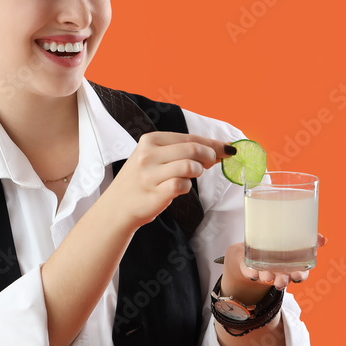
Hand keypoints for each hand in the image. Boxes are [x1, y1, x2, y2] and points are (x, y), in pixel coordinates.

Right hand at [105, 131, 233, 231]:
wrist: (117, 207)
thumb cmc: (142, 181)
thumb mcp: (155, 158)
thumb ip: (182, 151)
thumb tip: (218, 149)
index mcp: (150, 140)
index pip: (190, 137)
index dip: (212, 144)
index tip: (227, 149)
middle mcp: (149, 155)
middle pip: (193, 149)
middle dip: (210, 156)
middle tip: (211, 164)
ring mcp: (150, 174)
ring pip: (190, 166)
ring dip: (198, 172)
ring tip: (190, 177)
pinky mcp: (155, 193)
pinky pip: (182, 186)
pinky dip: (187, 187)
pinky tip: (179, 188)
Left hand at [219, 234, 327, 303]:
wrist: (252, 250)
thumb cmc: (280, 248)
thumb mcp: (294, 242)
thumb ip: (309, 240)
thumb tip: (323, 239)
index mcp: (292, 268)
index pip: (299, 275)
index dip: (299, 276)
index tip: (298, 275)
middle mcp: (279, 273)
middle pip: (283, 280)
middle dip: (283, 281)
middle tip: (282, 280)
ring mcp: (265, 271)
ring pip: (267, 278)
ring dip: (267, 278)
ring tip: (266, 276)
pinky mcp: (250, 268)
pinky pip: (250, 272)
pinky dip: (251, 272)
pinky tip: (251, 271)